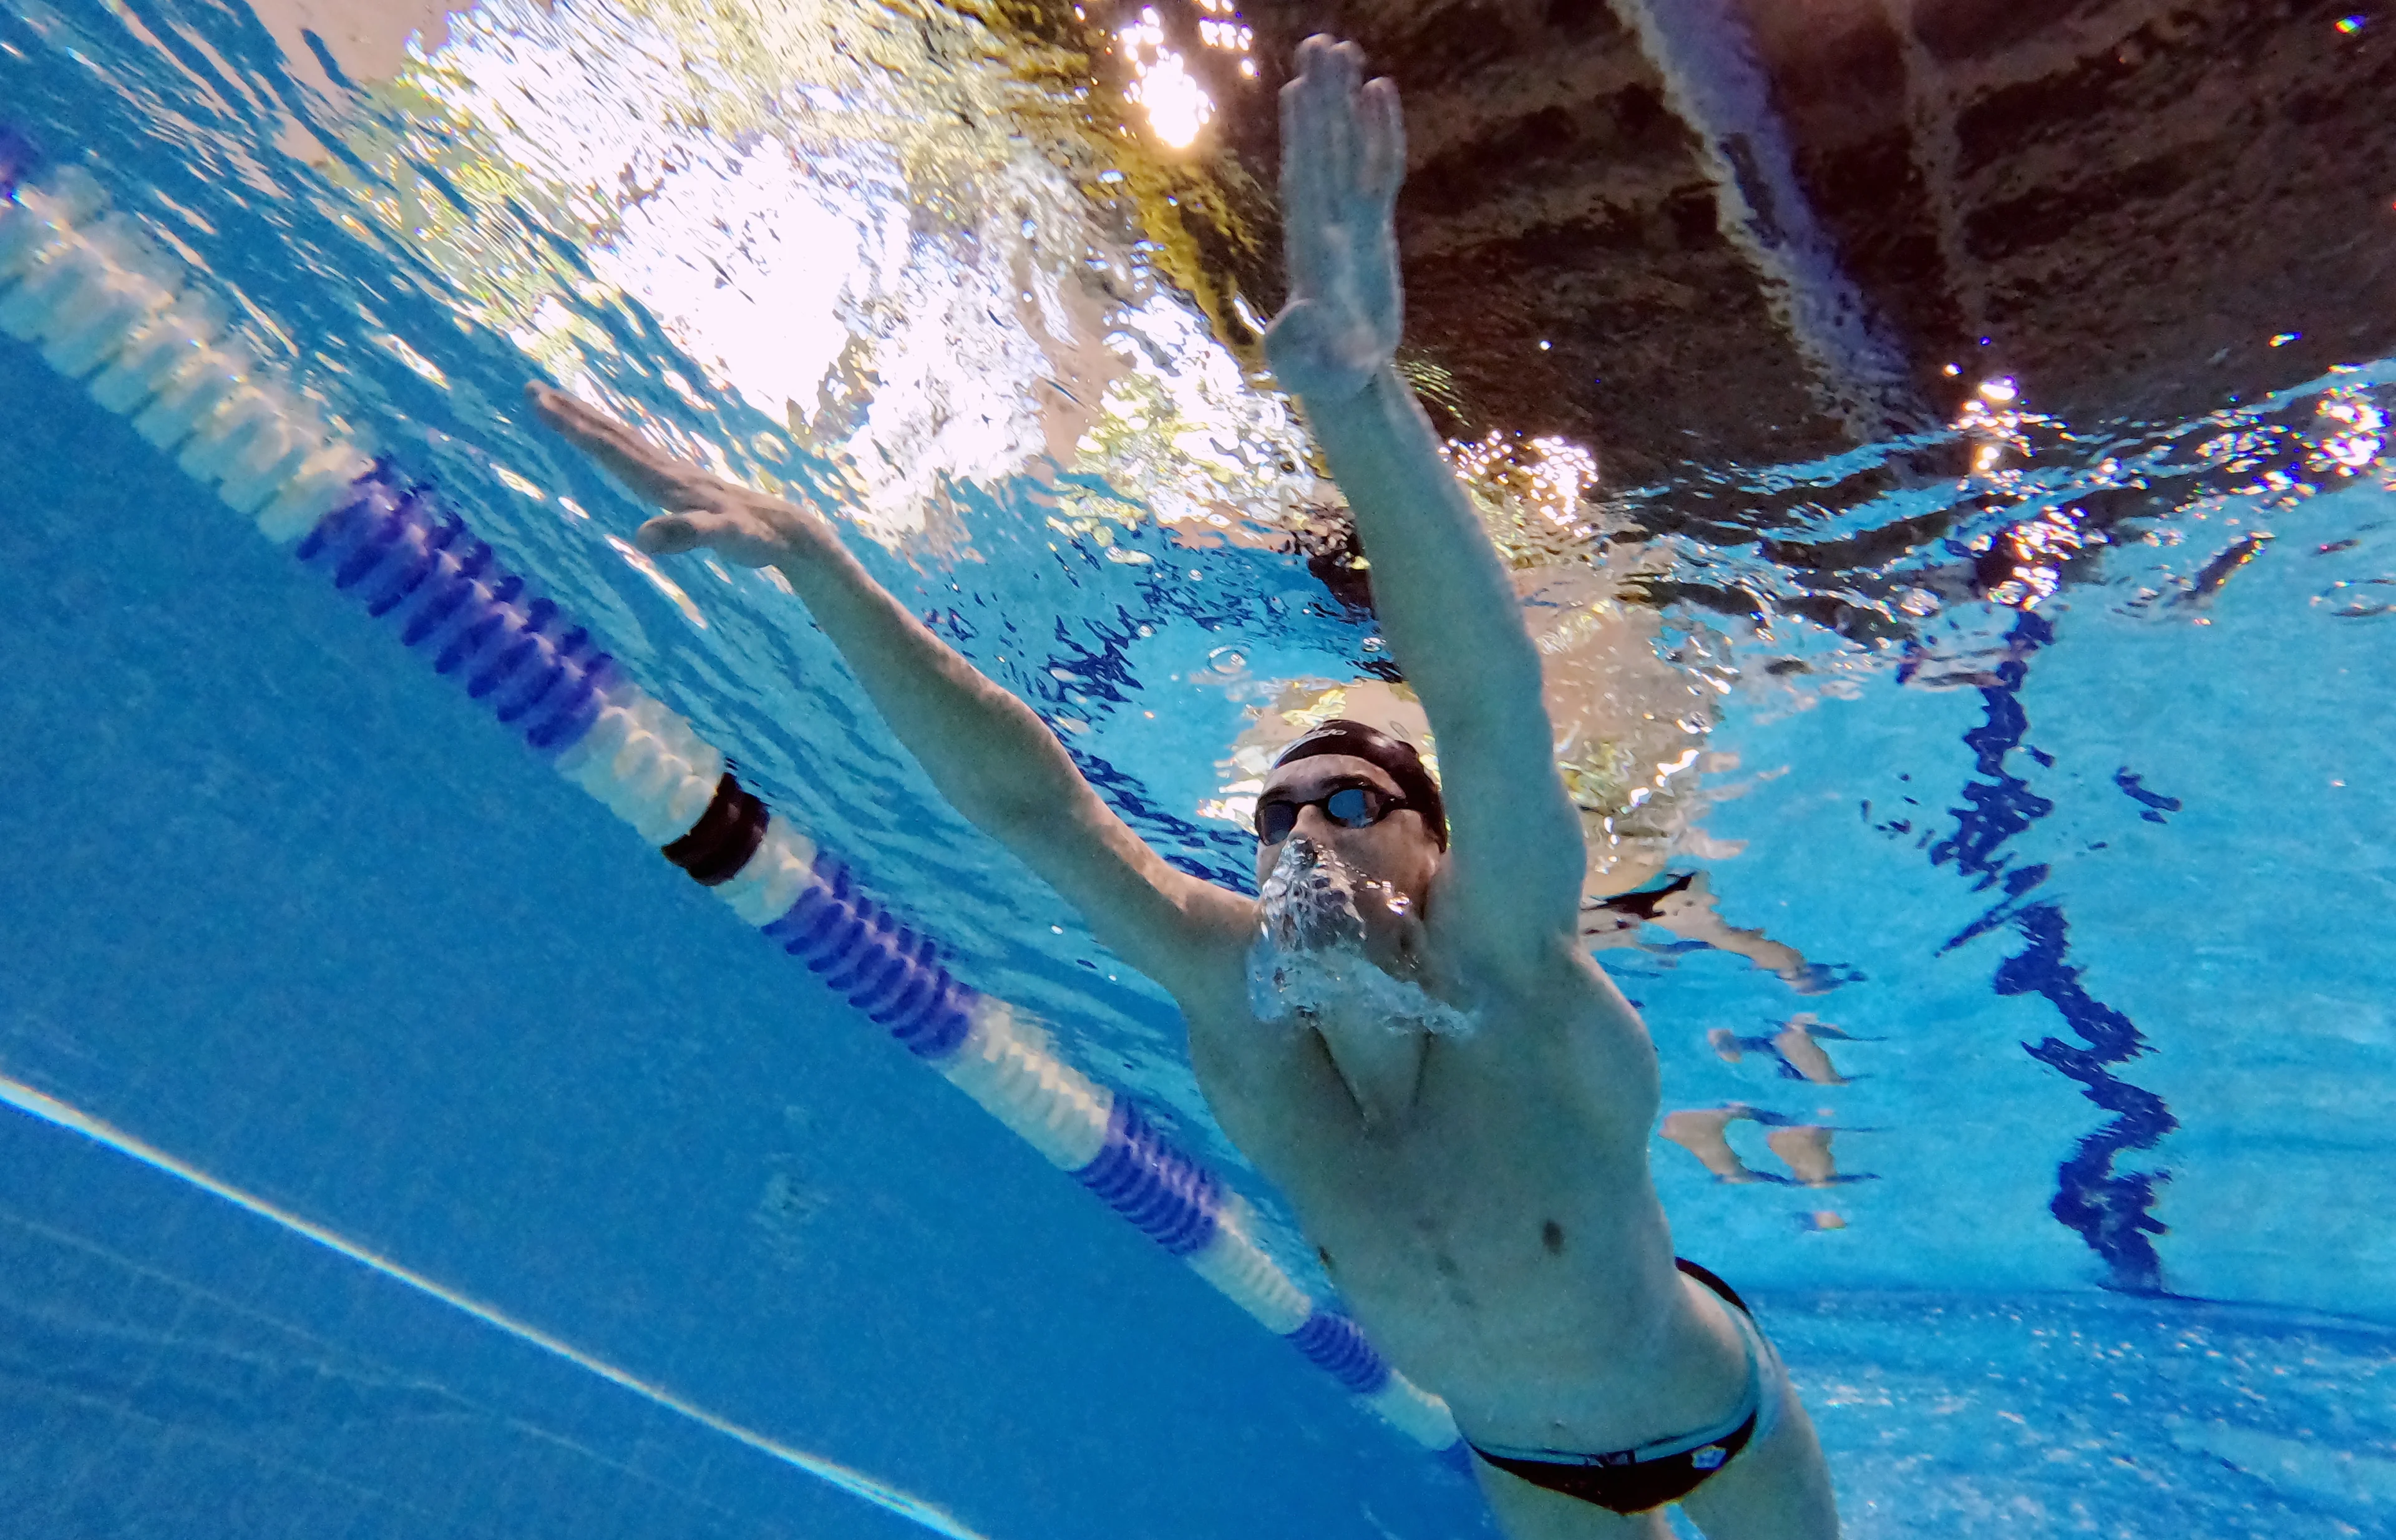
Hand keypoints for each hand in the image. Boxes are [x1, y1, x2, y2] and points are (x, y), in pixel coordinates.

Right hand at [526, 382, 824, 565]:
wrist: (789, 531)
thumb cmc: (756, 538)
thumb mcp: (723, 539)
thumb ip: (687, 535)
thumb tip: (643, 538)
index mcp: (667, 482)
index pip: (611, 449)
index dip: (574, 428)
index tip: (540, 401)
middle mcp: (668, 472)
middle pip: (613, 437)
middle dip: (573, 414)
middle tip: (533, 390)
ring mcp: (677, 477)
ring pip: (625, 443)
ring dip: (591, 424)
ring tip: (560, 405)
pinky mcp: (686, 488)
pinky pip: (641, 459)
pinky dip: (617, 446)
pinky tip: (614, 447)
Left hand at [1264, 37, 1405, 403]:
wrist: (1345, 381)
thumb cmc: (1325, 378)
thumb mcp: (1312, 365)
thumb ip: (1302, 343)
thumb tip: (1302, 316)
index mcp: (1310, 249)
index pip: (1305, 182)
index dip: (1304, 138)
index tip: (1297, 90)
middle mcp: (1325, 225)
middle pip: (1322, 151)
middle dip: (1320, 99)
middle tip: (1318, 44)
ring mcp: (1349, 222)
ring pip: (1346, 148)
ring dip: (1342, 102)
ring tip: (1343, 49)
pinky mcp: (1371, 228)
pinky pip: (1378, 168)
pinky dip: (1379, 131)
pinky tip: (1378, 91)